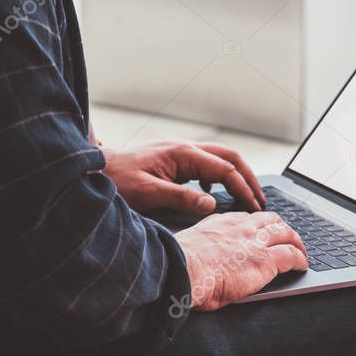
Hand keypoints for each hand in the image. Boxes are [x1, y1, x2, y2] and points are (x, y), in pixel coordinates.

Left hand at [102, 140, 265, 214]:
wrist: (95, 168)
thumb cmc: (117, 180)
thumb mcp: (148, 193)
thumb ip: (181, 198)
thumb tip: (212, 204)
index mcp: (184, 154)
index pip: (226, 170)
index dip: (243, 189)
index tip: (254, 207)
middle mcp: (186, 148)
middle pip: (230, 157)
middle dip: (248, 178)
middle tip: (260, 199)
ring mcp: (181, 152)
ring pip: (220, 159)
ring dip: (236, 176)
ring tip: (246, 196)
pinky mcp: (175, 159)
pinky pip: (206, 164)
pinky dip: (218, 177)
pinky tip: (212, 193)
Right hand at [174, 211, 307, 309]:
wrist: (182, 270)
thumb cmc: (180, 266)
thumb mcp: (193, 247)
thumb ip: (205, 247)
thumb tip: (205, 259)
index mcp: (222, 223)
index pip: (248, 219)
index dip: (259, 225)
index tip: (261, 231)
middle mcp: (242, 228)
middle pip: (271, 221)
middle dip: (283, 229)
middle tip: (289, 238)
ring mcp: (256, 242)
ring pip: (286, 234)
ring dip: (296, 243)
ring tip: (301, 252)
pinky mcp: (266, 260)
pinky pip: (292, 255)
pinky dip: (300, 259)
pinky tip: (302, 265)